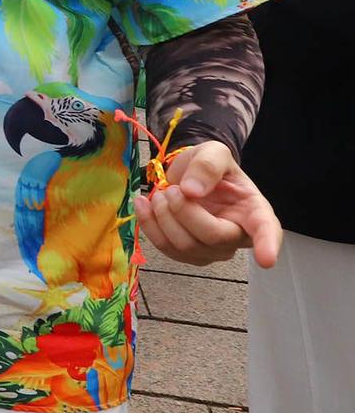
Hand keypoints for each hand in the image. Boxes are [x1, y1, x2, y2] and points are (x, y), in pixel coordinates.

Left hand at [134, 141, 282, 268]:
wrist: (190, 176)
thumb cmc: (210, 167)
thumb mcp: (214, 152)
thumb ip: (208, 165)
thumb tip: (192, 191)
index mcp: (254, 211)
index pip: (266, 231)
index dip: (267, 245)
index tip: (266, 260)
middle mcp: (237, 236)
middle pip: (211, 237)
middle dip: (183, 211)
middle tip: (172, 189)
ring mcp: (213, 250)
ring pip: (185, 246)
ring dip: (163, 216)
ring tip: (161, 193)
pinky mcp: (188, 254)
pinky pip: (165, 248)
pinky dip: (149, 224)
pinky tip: (145, 204)